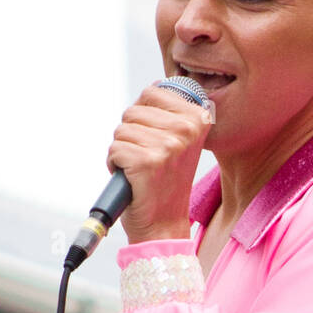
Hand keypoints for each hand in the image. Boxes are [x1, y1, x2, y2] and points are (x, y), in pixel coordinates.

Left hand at [107, 83, 212, 242]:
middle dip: (131, 135)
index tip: (156, 140)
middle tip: (148, 159)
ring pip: (121, 131)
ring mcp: (167, 145)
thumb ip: (169, 112)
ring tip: (140, 169)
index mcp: (198, 117)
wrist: (164, 223)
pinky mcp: (146, 162)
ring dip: (123, 150)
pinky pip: (114, 149)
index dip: (143, 117)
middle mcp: (186, 129)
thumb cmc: (165, 180)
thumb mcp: (180, 141)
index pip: (151, 92)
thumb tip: (152, 90)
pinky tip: (132, 178)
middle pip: (133, 111)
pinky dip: (114, 164)